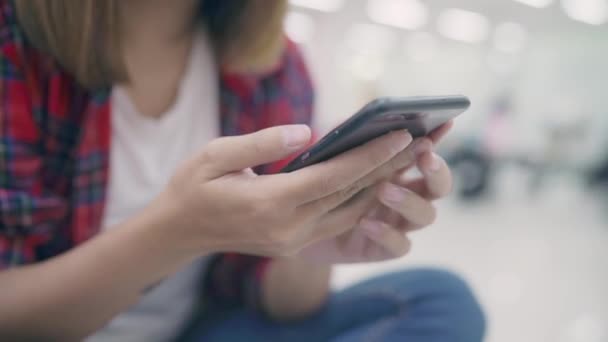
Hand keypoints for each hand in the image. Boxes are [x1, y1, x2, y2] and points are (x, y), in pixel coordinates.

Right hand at [150, 124, 419, 258]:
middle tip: (419, 142)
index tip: (400, 135)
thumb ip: (262, 143)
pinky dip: (361, 201)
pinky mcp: (295, 244)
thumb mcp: (216, 154)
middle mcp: (288, 228)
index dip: (370, 155)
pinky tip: (377, 181)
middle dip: (386, 168)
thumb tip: (307, 131)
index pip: (334, 177)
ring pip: (349, 212)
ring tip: (406, 160)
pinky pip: (337, 221)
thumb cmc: (193, 186)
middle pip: (350, 194)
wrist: (179, 232)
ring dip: (380, 186)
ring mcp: (293, 241)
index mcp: (270, 204)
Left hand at [298, 123, 453, 262]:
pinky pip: (400, 246)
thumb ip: (350, 140)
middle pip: (439, 186)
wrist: (292, 229)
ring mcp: (396, 224)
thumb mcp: (330, 160)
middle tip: (424, 156)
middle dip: (437, 171)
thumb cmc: (317, 187)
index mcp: (397, 169)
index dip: (438, 138)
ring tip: (383, 189)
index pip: (426, 152)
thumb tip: (365, 120)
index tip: (442, 124)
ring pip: (426, 215)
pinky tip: (364, 222)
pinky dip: (387, 234)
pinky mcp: (381, 249)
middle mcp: (405, 196)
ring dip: (409, 200)